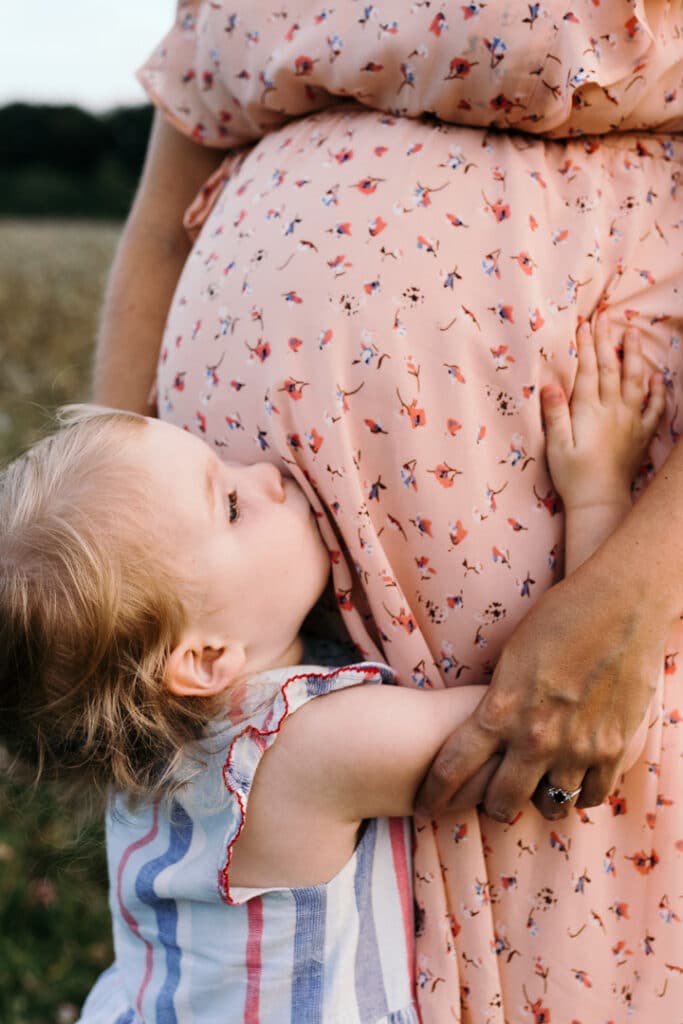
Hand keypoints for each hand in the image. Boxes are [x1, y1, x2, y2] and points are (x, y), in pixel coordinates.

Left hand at [415, 552, 663, 821]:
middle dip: (492, 805)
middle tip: (493, 799)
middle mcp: (536, 738)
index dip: (435, 794)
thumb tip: (488, 724)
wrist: (621, 604)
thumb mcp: (512, 656)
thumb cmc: (561, 616)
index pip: (453, 768)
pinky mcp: (615, 748)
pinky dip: (582, 792)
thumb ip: (499, 699)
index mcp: (501, 710)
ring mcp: (578, 748)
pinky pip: (593, 795)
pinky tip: (577, 778)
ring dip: (541, 799)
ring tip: (539, 786)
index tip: (425, 805)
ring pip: (551, 806)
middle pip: (501, 803)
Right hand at [541, 316, 664, 508]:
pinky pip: (654, 409)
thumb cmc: (573, 475)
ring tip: (633, 334)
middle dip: (607, 341)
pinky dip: (657, 391)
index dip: (586, 346)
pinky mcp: (641, 436)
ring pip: (635, 381)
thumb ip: (555, 413)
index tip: (585, 324)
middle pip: (611, 369)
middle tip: (606, 317)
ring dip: (634, 356)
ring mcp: (630, 422)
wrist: (600, 501)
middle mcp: (613, 411)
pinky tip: (657, 377)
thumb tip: (550, 384)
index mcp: (589, 411)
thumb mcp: (556, 445)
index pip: (589, 370)